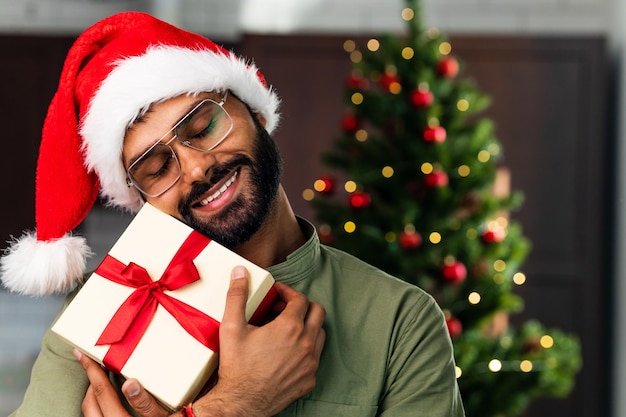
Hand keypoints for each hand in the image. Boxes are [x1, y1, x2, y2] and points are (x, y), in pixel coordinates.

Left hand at [73, 349, 169, 416]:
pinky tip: (111, 403)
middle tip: (95, 364)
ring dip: (94, 396)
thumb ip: (146, 403)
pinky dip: (100, 409)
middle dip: (90, 382)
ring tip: (103, 382)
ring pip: (91, 415)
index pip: (101, 393)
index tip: (83, 355)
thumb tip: (130, 383)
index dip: (91, 371)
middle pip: (90, 404)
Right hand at [193, 265, 325, 416]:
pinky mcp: (309, 379)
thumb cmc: (237, 367)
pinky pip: (315, 358)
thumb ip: (237, 296)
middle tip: (284, 309)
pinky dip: (306, 350)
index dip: (288, 292)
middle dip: (302, 306)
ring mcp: (310, 363)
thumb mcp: (232, 327)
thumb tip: (240, 273)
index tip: (277, 294)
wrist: (241, 403)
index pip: (300, 299)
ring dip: (307, 326)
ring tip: (287, 328)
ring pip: (320, 334)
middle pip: (317, 312)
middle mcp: (306, 343)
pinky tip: (288, 351)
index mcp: (290, 327)